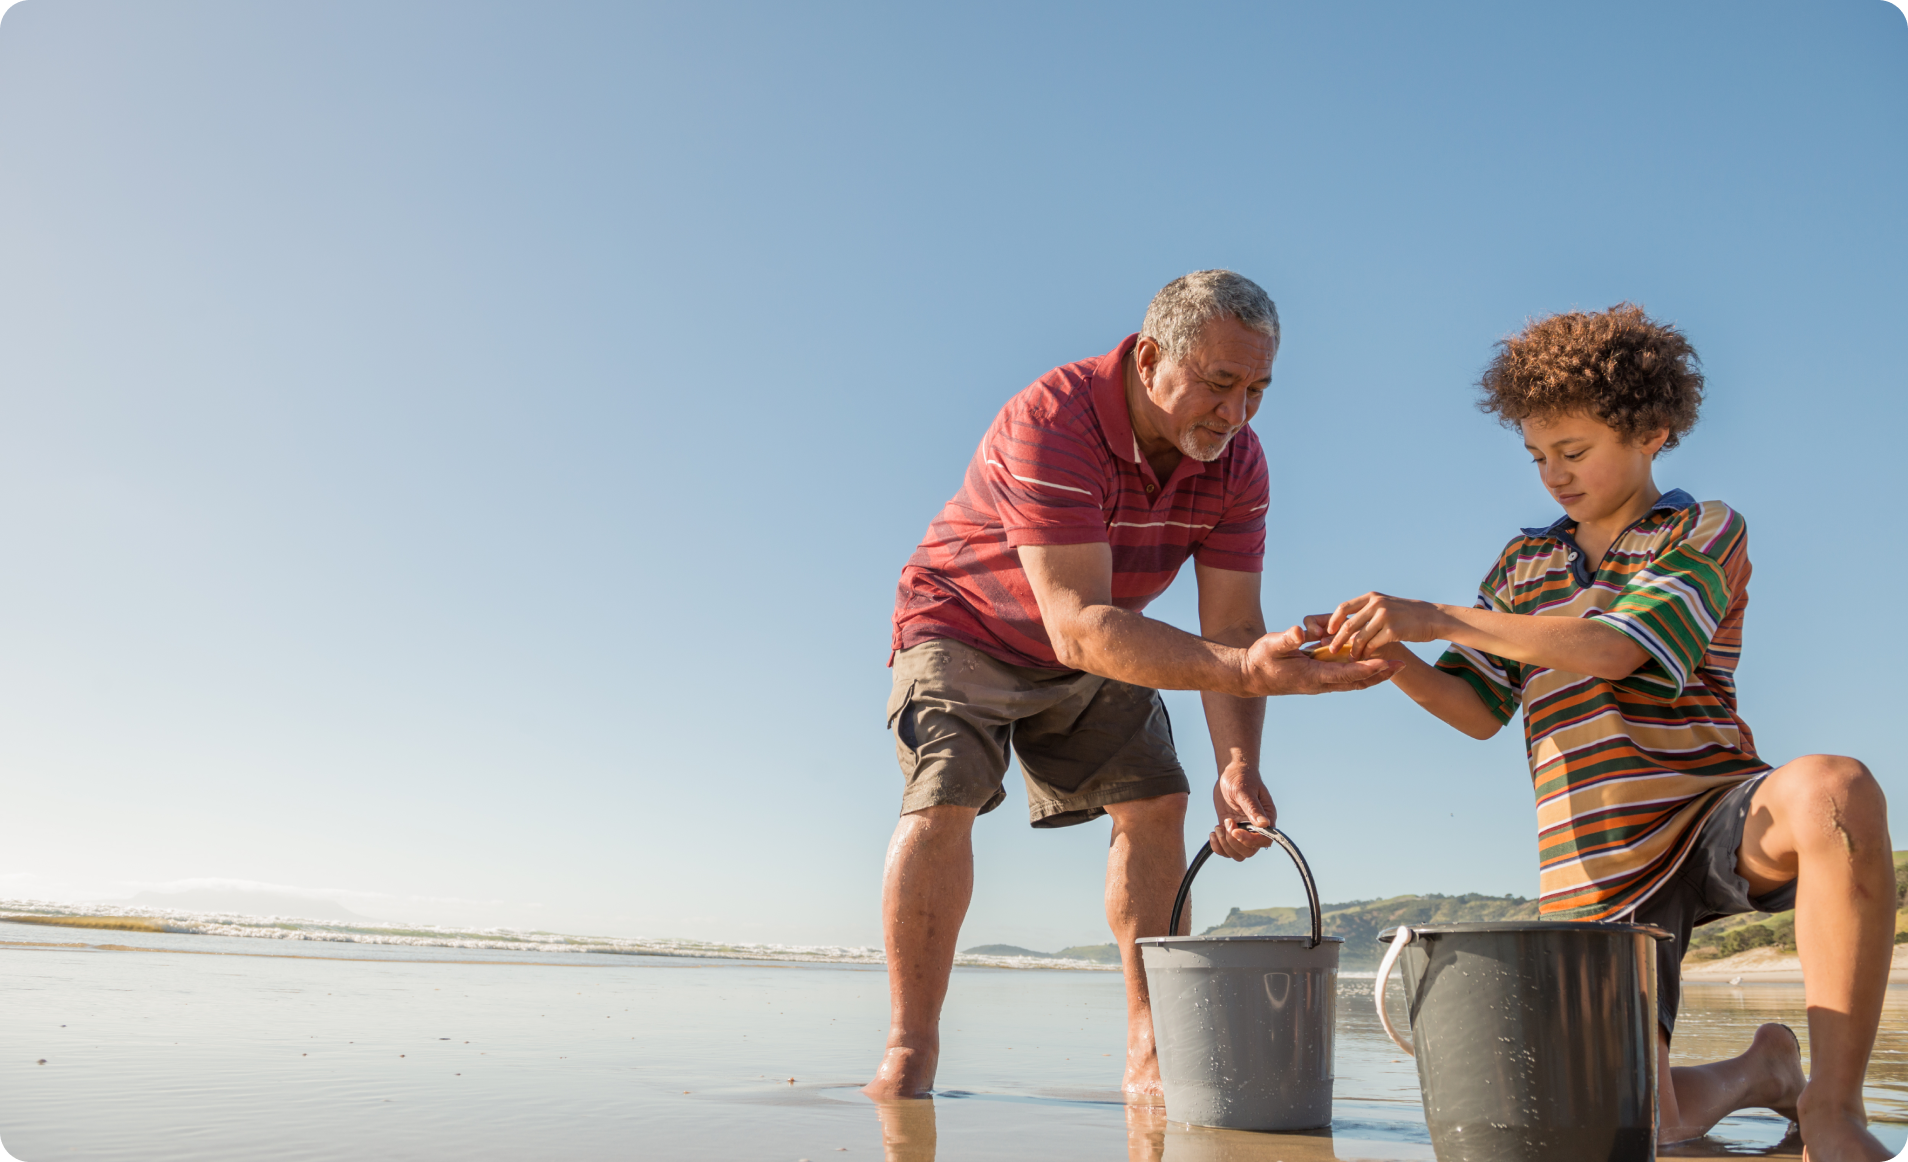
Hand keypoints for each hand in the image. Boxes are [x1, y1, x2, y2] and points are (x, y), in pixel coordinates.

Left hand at [1210, 756, 1276, 860]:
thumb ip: (1253, 808)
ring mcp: (1243, 831)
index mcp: (1266, 818)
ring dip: (1225, 845)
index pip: (1263, 840)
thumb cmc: (1241, 778)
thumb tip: (1265, 824)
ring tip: (1218, 827)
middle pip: (1249, 851)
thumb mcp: (1245, 791)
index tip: (1235, 830)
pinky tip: (1213, 832)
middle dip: (1234, 842)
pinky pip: (1226, 849)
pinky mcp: (1230, 830)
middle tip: (1226, 823)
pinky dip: (1218, 847)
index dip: (1249, 841)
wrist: (1231, 773)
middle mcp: (1256, 828)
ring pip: (1238, 854)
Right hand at [1237, 625, 1399, 695]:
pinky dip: (1361, 671)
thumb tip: (1300, 632)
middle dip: (1380, 674)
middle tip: (1402, 664)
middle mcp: (1321, 683)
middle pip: (1357, 681)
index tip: (1388, 662)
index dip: (1369, 668)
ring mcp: (1320, 682)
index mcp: (1313, 676)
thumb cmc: (1260, 660)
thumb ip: (1287, 639)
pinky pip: (1345, 677)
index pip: (1347, 673)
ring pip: (1354, 681)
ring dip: (1374, 674)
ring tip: (1393, 665)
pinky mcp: (1318, 678)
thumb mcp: (1272, 646)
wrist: (1250, 677)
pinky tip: (1370, 662)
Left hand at [1325, 592, 1446, 658]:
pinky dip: (1366, 653)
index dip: (1333, 622)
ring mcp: (1385, 616)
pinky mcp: (1393, 630)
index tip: (1327, 633)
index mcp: (1372, 597)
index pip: (1343, 608)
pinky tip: (1364, 658)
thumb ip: (1367, 611)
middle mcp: (1377, 604)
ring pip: (1359, 637)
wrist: (1433, 617)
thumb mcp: (1386, 605)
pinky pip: (1373, 645)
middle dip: (1337, 640)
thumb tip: (1345, 624)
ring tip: (1350, 658)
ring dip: (1352, 650)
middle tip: (1331, 650)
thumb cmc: (1406, 615)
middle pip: (1348, 624)